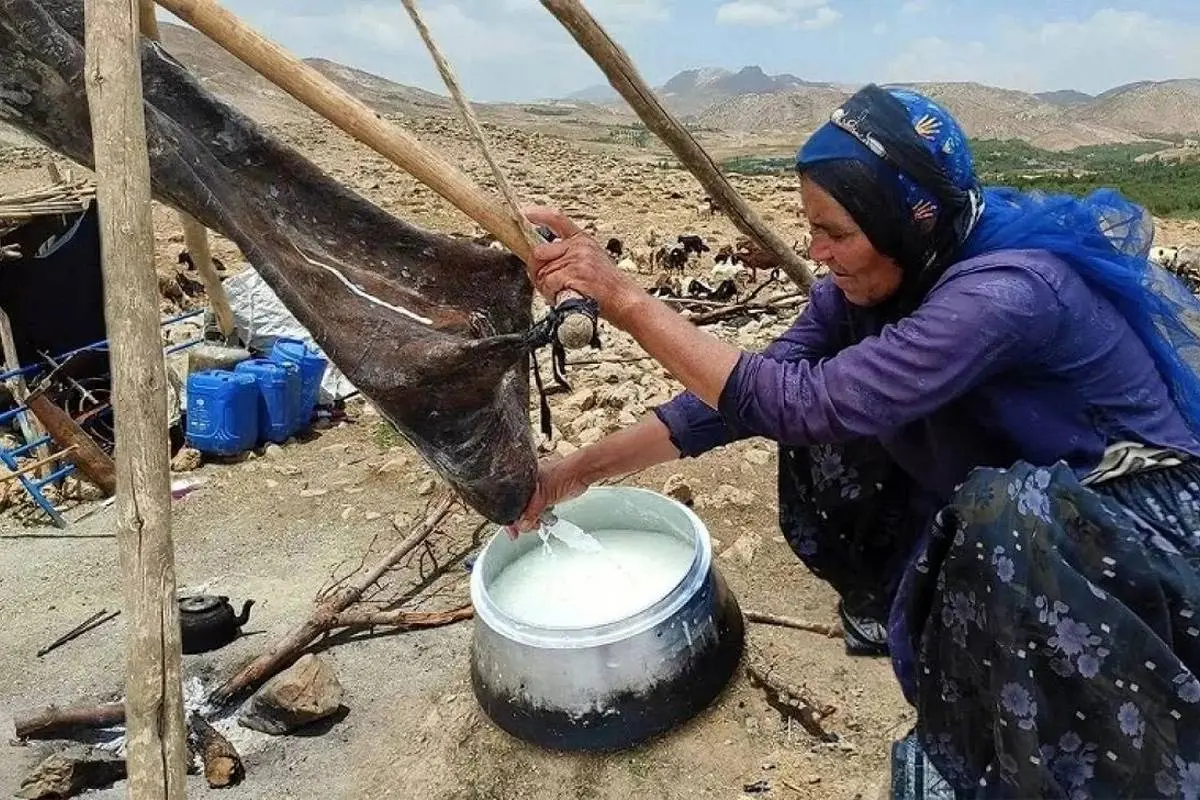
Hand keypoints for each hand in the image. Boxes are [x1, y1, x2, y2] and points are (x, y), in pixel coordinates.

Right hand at [505, 454, 591, 536]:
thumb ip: (532, 512)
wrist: (580, 474)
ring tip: (536, 525)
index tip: (512, 531)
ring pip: (527, 510)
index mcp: (521, 481)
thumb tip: (522, 525)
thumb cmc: (563, 474)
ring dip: (530, 520)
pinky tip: (541, 521)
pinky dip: (538, 517)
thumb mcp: (543, 496)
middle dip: (520, 521)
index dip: (508, 518)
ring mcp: (536, 492)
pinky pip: (537, 510)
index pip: (508, 502)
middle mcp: (526, 486)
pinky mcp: (546, 497)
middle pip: (516, 508)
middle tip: (526, 529)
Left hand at [522, 206, 647, 328]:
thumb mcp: (591, 259)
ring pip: (543, 272)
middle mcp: (580, 246)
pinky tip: (566, 296)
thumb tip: (538, 258)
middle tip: (550, 284)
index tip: (524, 214)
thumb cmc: (606, 285)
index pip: (557, 219)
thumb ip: (567, 255)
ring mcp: (578, 259)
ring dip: (547, 287)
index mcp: (582, 239)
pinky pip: (549, 283)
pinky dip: (552, 294)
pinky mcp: (576, 274)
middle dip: (538, 271)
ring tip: (564, 292)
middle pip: (539, 253)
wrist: (625, 299)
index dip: (538, 215)